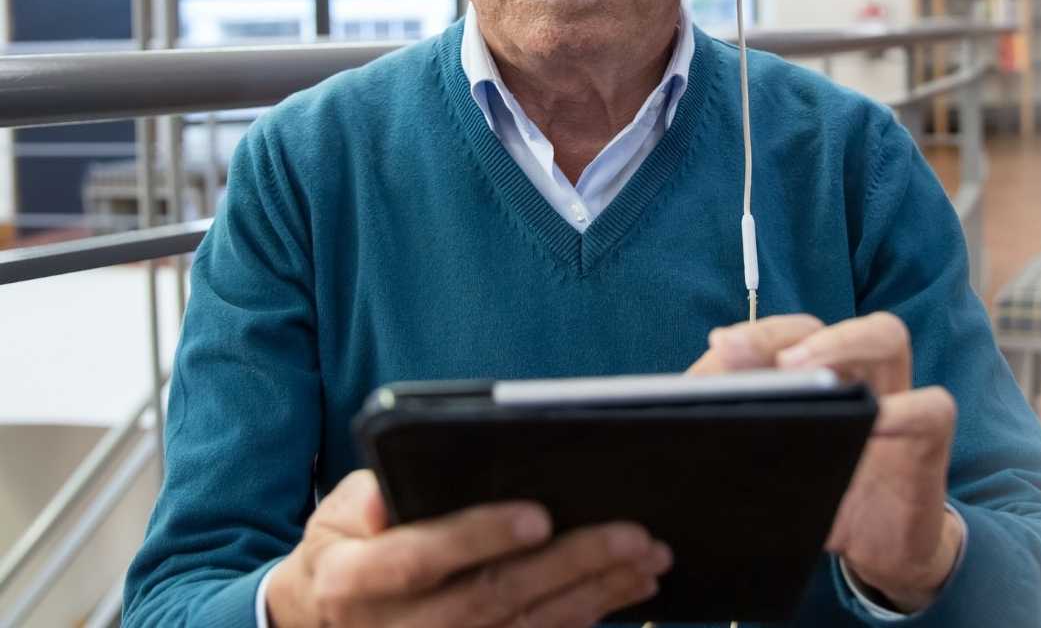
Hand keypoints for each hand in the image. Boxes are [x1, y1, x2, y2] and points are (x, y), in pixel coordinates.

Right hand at [265, 469, 672, 627]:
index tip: (540, 515)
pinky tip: (629, 588)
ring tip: (650, 557)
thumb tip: (396, 490)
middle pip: (494, 598)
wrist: (326, 619)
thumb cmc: (347, 547)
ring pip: (528, 627)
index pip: (420, 559)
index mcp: (355, 580)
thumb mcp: (336, 514)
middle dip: (571, 565)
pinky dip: (588, 615)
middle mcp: (399, 627)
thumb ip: (368, 497)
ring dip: (597, 593)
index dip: (479, 537)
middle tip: (634, 535)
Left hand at [690, 314, 962, 612]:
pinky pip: (931, 407)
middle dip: (792, 332)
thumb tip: (686, 410)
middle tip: (754, 357)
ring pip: (887, 336)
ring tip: (803, 370)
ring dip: (844, 343)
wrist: (876, 552)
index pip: (790, 332)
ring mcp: (897, 399)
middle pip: (814, 313)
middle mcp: (858, 373)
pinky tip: (873, 425)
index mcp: (818, 373)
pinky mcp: (927, 441)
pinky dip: (904, 411)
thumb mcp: (770, 464)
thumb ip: (737, 426)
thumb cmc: (817, 497)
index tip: (721, 345)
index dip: (758, 334)